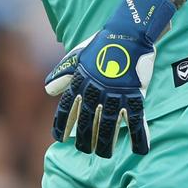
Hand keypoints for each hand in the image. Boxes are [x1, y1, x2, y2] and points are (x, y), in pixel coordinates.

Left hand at [44, 0, 176, 157]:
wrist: (127, 33)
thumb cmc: (100, 45)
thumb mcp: (76, 57)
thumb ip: (62, 75)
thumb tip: (48, 91)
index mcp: (80, 80)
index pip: (67, 106)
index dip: (63, 123)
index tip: (60, 137)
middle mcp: (96, 89)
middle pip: (88, 120)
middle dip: (85, 138)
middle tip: (84, 150)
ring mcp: (116, 93)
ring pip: (110, 124)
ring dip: (107, 142)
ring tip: (104, 154)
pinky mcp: (135, 93)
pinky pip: (137, 119)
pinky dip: (139, 136)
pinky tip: (140, 150)